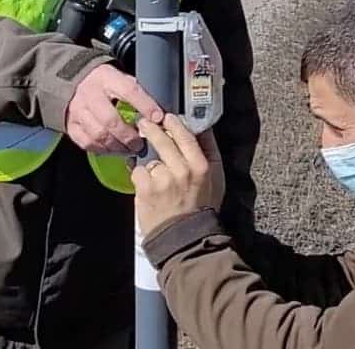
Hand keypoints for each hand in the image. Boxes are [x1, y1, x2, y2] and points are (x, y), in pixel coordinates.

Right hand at [66, 64, 162, 153]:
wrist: (76, 82)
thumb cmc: (107, 84)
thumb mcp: (122, 79)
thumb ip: (138, 95)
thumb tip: (159, 115)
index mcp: (108, 78)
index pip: (129, 91)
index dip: (145, 105)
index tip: (158, 118)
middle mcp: (91, 94)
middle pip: (110, 119)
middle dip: (129, 135)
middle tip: (141, 144)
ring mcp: (78, 111)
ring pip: (98, 134)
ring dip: (117, 146)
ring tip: (130, 149)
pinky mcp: (71, 125)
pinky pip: (87, 142)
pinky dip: (103, 150)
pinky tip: (114, 150)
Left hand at [131, 114, 224, 235]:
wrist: (184, 236)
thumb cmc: (202, 207)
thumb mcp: (216, 178)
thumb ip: (210, 152)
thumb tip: (203, 128)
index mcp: (201, 166)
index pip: (186, 136)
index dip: (174, 123)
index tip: (167, 117)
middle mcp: (182, 170)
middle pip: (164, 140)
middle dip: (152, 129)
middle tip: (144, 123)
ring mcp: (163, 179)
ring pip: (150, 158)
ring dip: (149, 163)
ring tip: (153, 173)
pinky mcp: (146, 189)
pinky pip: (138, 171)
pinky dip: (140, 177)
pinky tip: (147, 186)